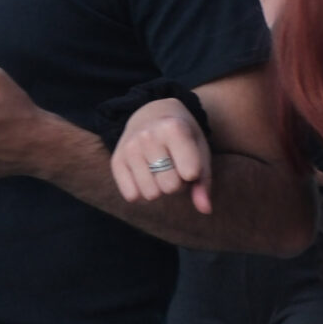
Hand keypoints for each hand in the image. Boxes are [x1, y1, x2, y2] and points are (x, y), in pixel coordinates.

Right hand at [111, 97, 215, 214]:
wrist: (151, 113)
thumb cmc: (183, 136)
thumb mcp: (200, 150)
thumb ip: (204, 182)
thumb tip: (205, 210)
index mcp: (173, 128)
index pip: (190, 174)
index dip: (193, 173)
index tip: (189, 160)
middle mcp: (148, 136)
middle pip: (170, 187)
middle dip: (176, 183)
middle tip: (173, 166)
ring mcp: (129, 148)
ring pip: (151, 194)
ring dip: (159, 188)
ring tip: (159, 169)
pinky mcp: (117, 160)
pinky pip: (132, 196)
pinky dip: (141, 192)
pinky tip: (145, 174)